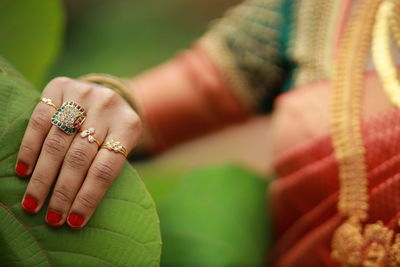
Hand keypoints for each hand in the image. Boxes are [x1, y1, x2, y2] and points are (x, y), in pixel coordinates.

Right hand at [15, 77, 140, 228]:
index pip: (106, 168)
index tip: (74, 222)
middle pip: (80, 158)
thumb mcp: (122, 145)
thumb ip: (106, 167)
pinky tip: (24, 170)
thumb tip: (78, 209)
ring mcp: (84, 94)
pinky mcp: (60, 86)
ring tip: (33, 203)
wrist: (109, 94)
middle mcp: (107, 107)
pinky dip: (30, 148)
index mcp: (129, 126)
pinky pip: (40, 121)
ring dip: (43, 177)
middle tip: (51, 218)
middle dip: (63, 192)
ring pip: (58, 142)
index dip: (88, 196)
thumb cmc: (115, 130)